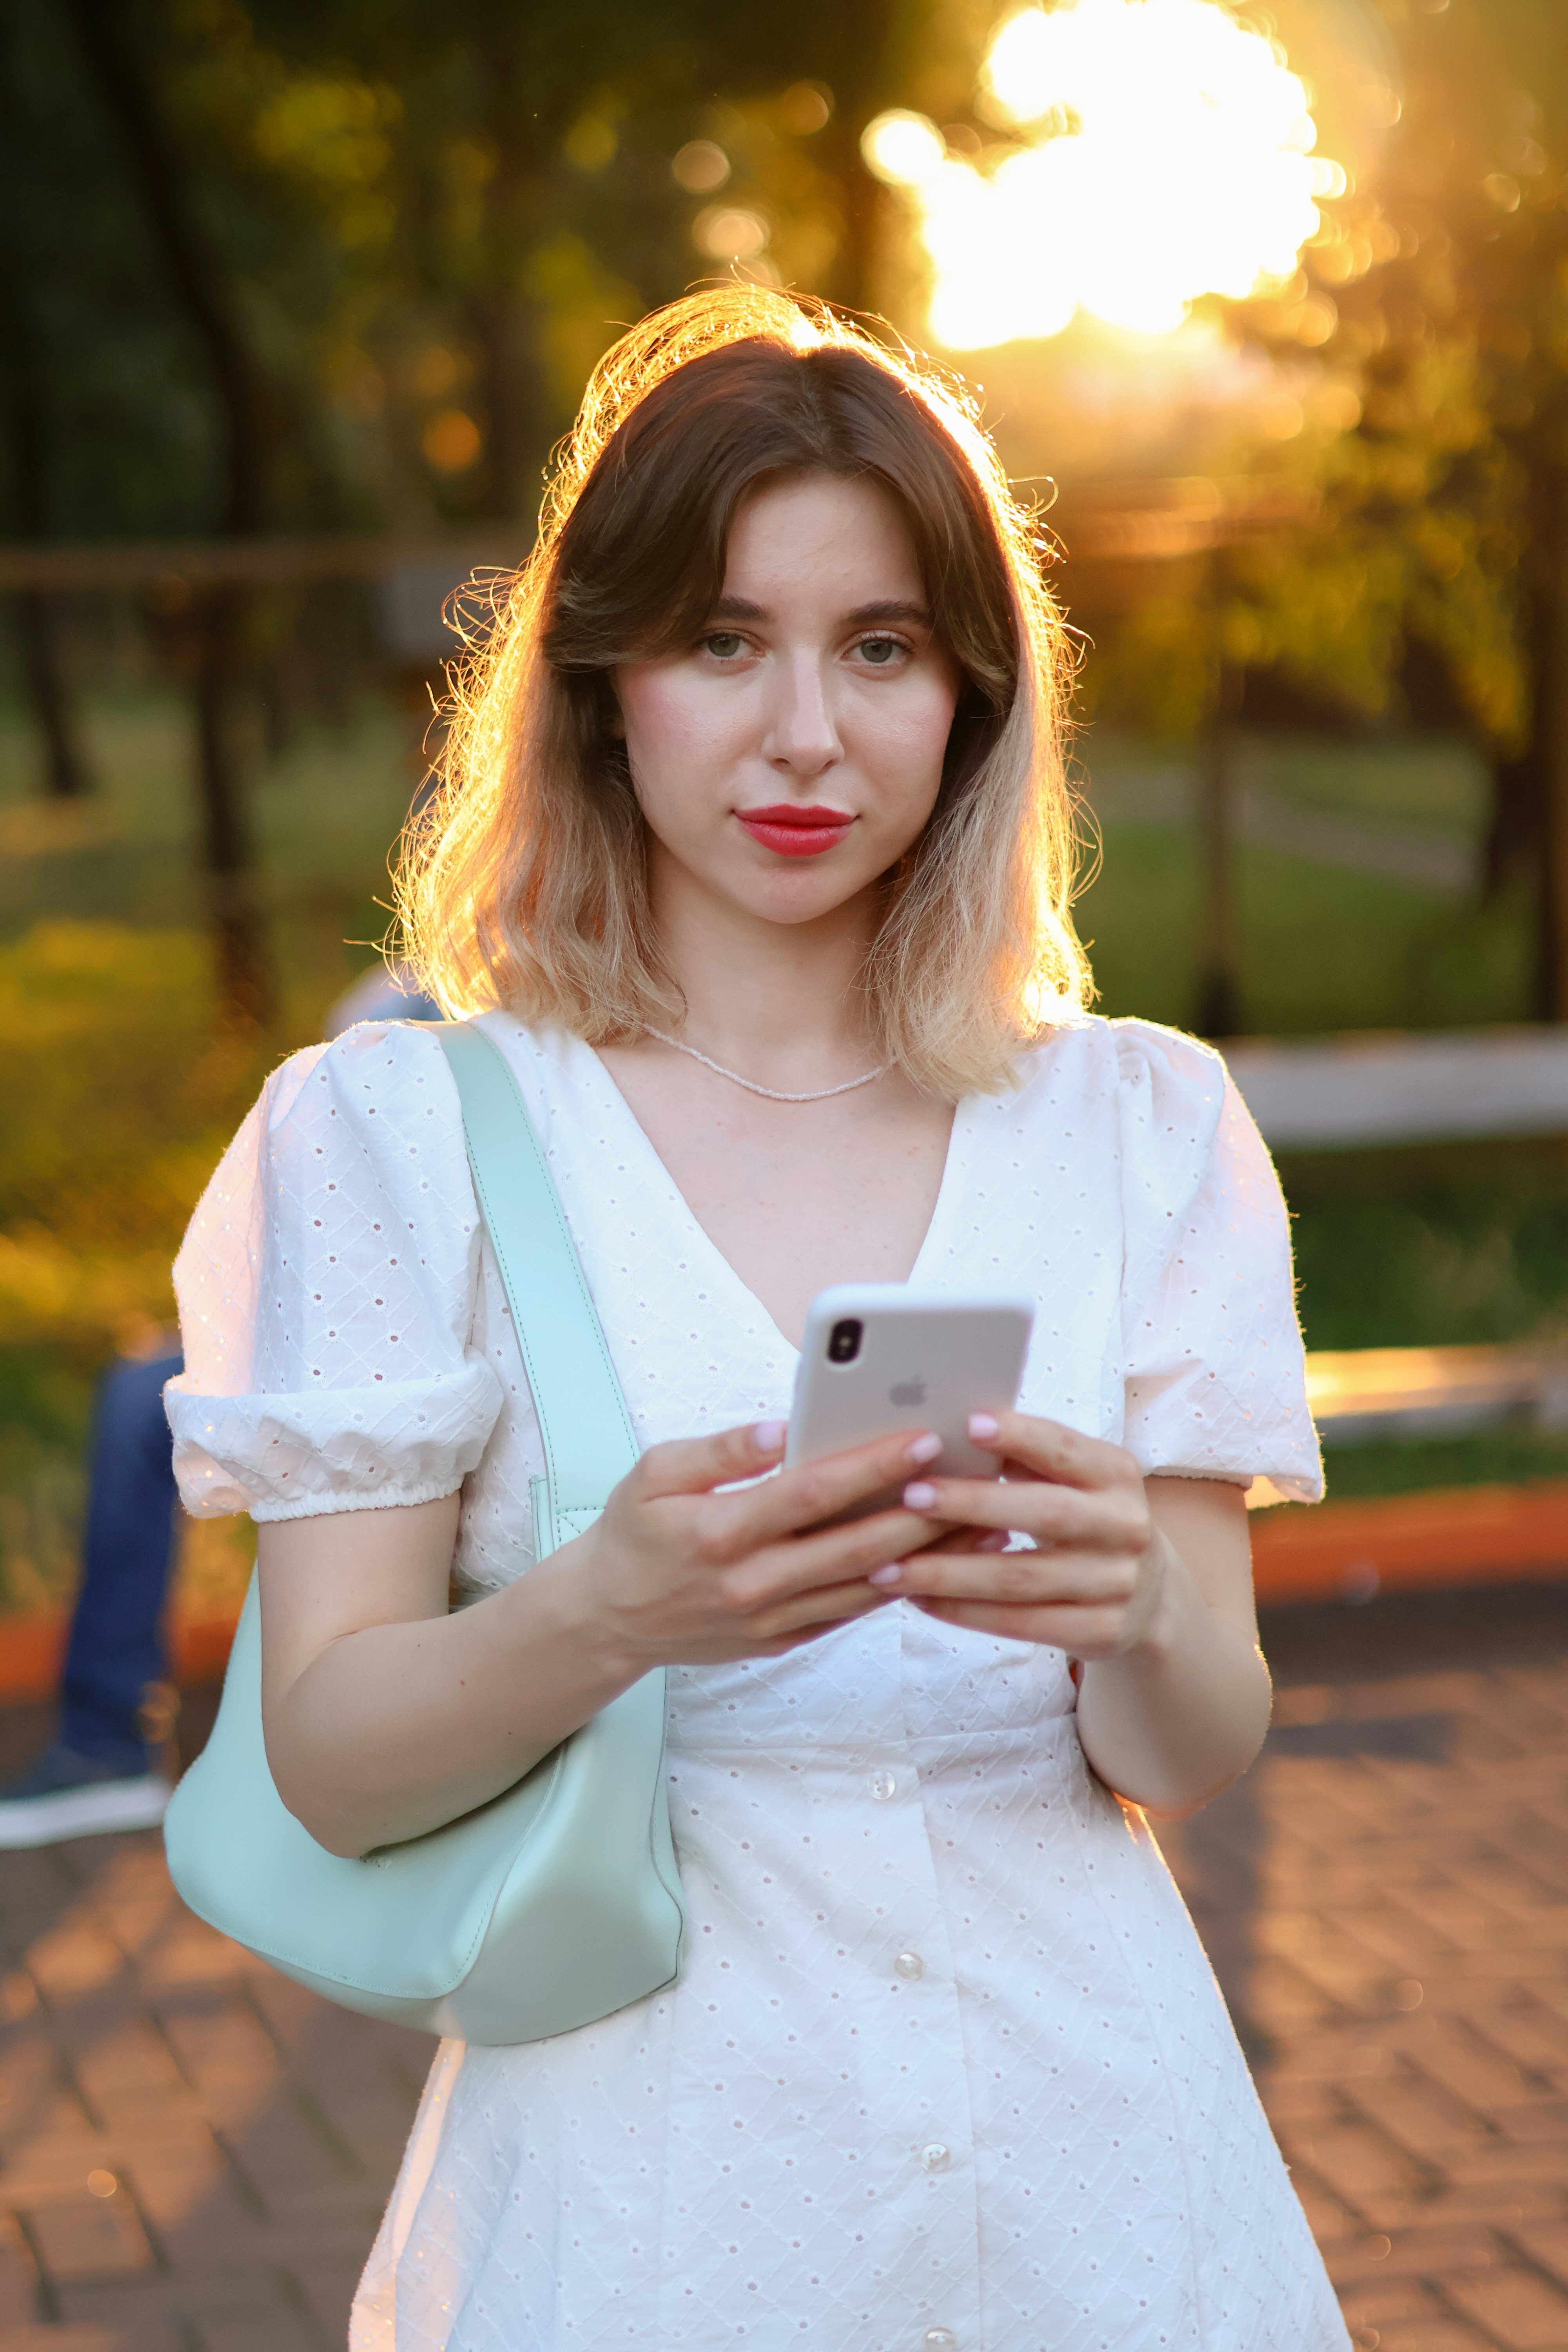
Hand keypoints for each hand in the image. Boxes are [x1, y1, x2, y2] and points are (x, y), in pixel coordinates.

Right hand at [556, 1418, 959, 1669]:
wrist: (607, 1618)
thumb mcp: (653, 1474)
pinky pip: (851, 1613)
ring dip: (930, 1557)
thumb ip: (719, 1450)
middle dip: (924, 1512)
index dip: (872, 1467)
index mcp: (720, 1533)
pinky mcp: (782, 1641)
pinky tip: (937, 1563)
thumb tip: (780, 1429)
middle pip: (856, 1546)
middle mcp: (752, 1583)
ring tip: (987, 1525)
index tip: (924, 1437)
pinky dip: (897, 1588)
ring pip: (866, 1586)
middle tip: (979, 1481)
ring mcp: (771, 1620)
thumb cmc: (633, 1534)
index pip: (812, 1495)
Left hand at [865, 1410, 1172, 1659]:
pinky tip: (920, 1601)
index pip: (1066, 1449)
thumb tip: (949, 1431)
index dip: (1021, 1436)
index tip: (968, 1425)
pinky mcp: (1101, 1631)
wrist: (1149, 1596)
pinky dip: (964, 1613)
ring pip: (1020, 1578)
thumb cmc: (1084, 1518)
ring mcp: (1116, 1584)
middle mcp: (1125, 1526)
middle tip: (910, 1496)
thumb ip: (1025, 1459)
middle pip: (1043, 1513)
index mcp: (1117, 1474)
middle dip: (972, 1504)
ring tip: (890, 1566)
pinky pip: (1021, 1623)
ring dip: (949, 1573)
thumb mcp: (1073, 1481)